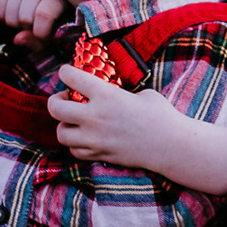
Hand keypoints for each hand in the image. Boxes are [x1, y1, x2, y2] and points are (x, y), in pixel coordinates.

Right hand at [0, 0, 68, 47]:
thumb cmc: (53, 15)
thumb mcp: (52, 30)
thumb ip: (39, 42)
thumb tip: (17, 39)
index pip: (44, 14)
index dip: (40, 32)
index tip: (42, 35)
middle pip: (25, 19)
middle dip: (28, 28)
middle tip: (35, 23)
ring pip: (10, 18)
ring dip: (16, 25)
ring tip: (26, 16)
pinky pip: (0, 13)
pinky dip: (6, 19)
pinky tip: (16, 11)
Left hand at [49, 67, 173, 165]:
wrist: (171, 145)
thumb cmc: (161, 115)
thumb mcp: (141, 93)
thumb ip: (118, 93)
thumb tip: (107, 93)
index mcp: (106, 95)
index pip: (71, 77)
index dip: (64, 72)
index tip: (66, 73)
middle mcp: (95, 116)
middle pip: (55, 108)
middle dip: (55, 101)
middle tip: (63, 99)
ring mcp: (95, 139)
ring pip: (61, 133)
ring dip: (64, 125)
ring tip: (73, 121)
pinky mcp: (100, 154)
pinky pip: (75, 151)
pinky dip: (75, 144)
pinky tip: (85, 138)